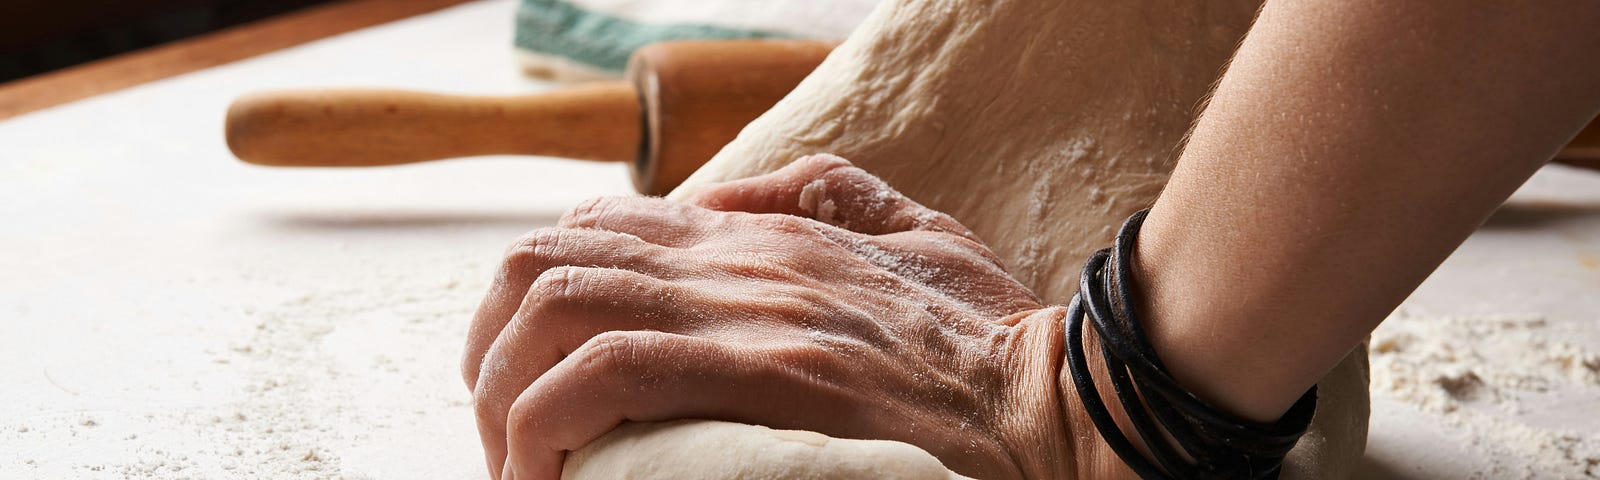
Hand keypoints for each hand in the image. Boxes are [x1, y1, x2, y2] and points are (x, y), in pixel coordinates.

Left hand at [461, 155, 1083, 479]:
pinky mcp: (768, 372)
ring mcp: (750, 311)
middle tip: (503, 437)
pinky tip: (548, 474)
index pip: (595, 228)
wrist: (1064, 403)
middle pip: (546, 260)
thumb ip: (829, 197)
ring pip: (556, 305)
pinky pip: (608, 372)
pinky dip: (548, 421)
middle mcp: (739, 258)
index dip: (531, 301)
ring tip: (518, 470)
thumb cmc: (995, 342)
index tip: (529, 384)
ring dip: (504, 395)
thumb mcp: (920, 235)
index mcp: (763, 235)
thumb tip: (725, 194)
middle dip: (489, 351)